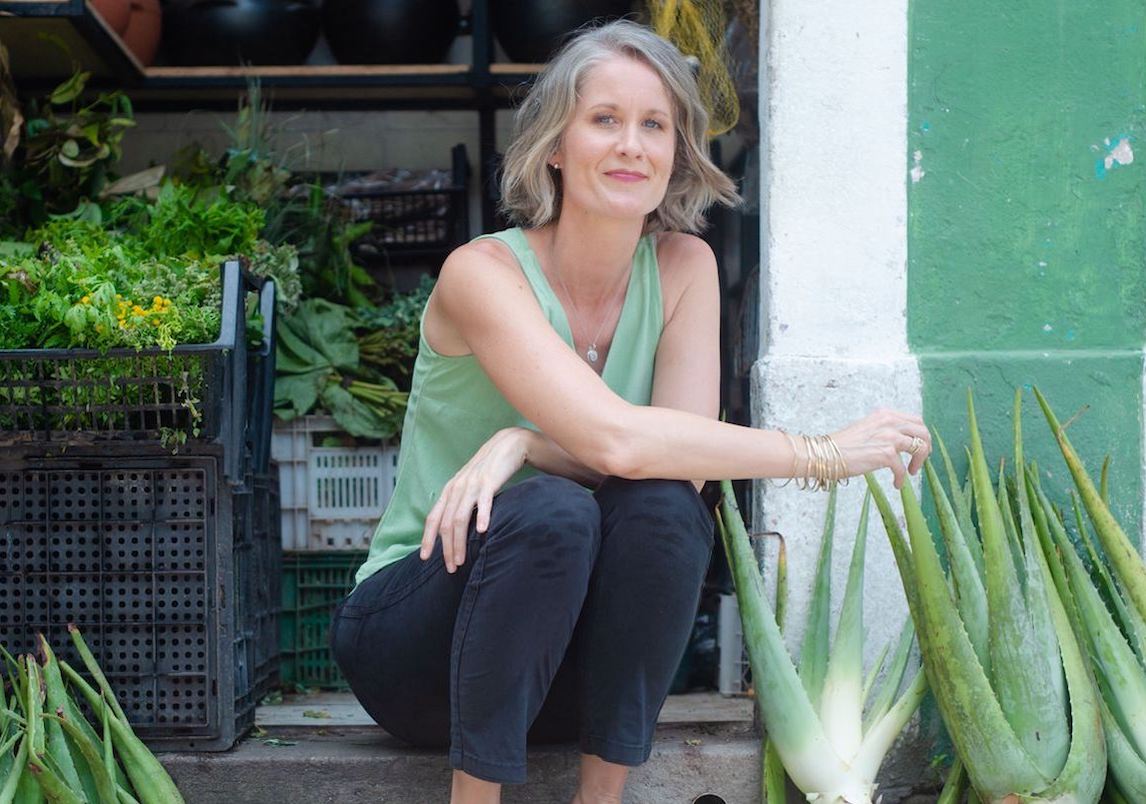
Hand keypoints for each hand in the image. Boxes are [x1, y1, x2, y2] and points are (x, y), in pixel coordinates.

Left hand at [420, 427, 529, 572]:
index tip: (425, 558)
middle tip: (451, 568)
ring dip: (459, 541)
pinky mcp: (489, 481)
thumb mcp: (469, 486)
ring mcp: (472, 485)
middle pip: (446, 523)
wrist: (507, 445)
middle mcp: (456, 488)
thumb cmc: (488, 470)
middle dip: (446, 548)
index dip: (427, 539)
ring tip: (461, 560)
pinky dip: (482, 517)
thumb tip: (454, 529)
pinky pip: (483, 502)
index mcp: (450, 491)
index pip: (433, 518)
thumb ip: (461, 504)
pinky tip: (483, 531)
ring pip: (460, 518)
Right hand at [828, 408, 932, 488]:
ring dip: (919, 462)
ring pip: (920, 447)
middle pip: (923, 432)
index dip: (920, 435)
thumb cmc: (843, 445)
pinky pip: (903, 468)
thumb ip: (885, 429)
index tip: (918, 447)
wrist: (826, 454)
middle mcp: (890, 422)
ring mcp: (889, 437)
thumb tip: (902, 441)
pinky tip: (896, 484)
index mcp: (885, 414)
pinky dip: (901, 478)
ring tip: (912, 472)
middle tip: (920, 460)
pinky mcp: (886, 454)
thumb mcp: (868, 428)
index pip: (915, 420)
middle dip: (926, 447)